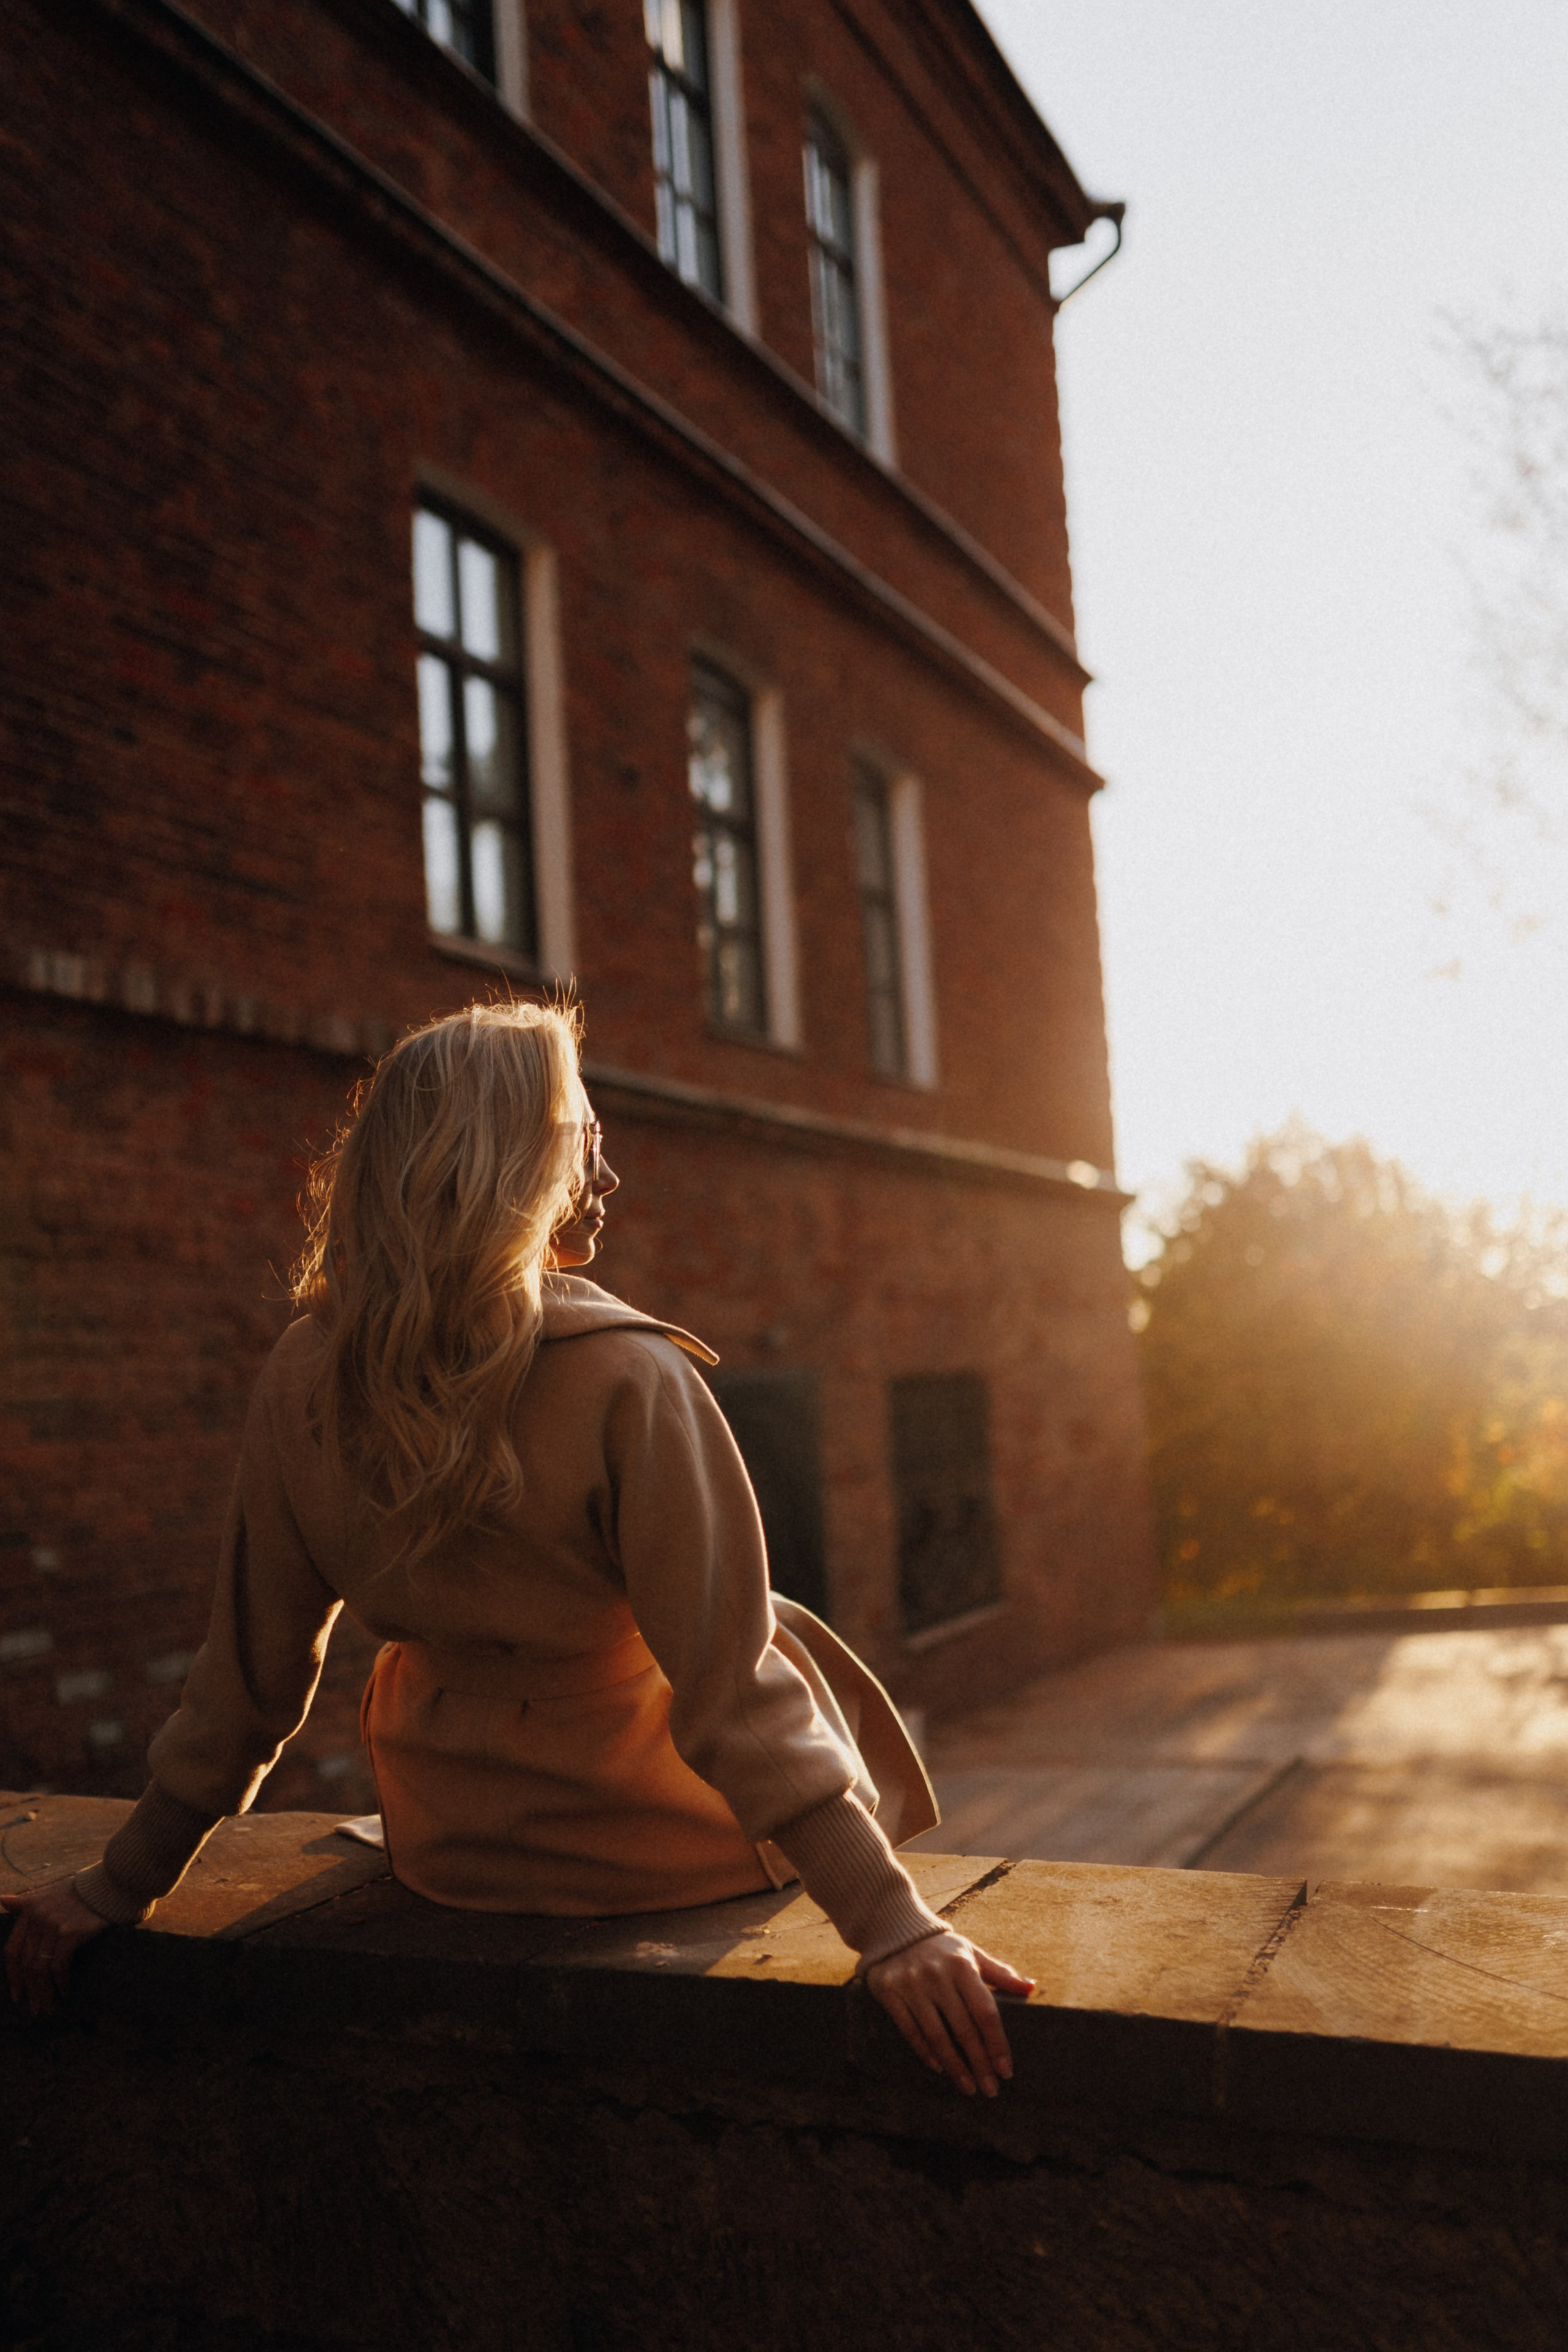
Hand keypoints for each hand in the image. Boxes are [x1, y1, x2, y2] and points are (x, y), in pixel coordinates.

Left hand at [2, 1878, 108, 2017]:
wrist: (109, 1885)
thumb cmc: (80, 1891)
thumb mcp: (48, 1893)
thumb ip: (26, 1902)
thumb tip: (3, 1900)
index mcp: (29, 1909)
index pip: (12, 1949)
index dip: (13, 1975)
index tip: (17, 1994)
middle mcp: (37, 1917)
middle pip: (27, 1963)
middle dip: (30, 1990)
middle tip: (35, 2009)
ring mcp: (52, 1925)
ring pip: (40, 1968)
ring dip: (44, 1992)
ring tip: (49, 2007)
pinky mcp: (69, 1933)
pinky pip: (59, 1966)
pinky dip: (61, 1982)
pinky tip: (65, 1992)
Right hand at [863, 1929, 1034, 2095]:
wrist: (895, 1927)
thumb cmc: (943, 1949)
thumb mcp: (972, 1953)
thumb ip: (1000, 1973)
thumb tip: (1032, 1988)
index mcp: (962, 1965)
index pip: (985, 2011)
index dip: (996, 2043)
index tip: (1006, 2070)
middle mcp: (936, 1975)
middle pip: (963, 2028)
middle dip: (979, 2063)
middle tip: (991, 2090)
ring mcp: (911, 1984)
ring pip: (936, 2035)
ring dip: (954, 2066)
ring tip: (968, 2087)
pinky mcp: (889, 1991)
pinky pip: (910, 2030)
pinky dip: (925, 2052)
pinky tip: (939, 2067)